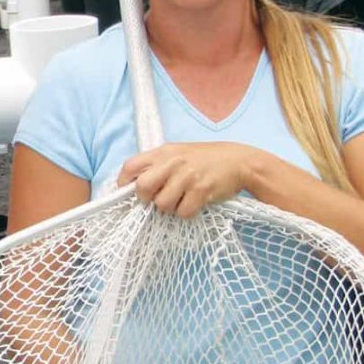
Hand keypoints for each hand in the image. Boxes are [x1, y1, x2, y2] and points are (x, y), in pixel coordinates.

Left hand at [117, 142, 251, 217]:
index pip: (130, 166)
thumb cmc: (204, 159)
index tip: (128, 191)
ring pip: (162, 204)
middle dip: (146, 199)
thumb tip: (136, 185)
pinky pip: (183, 212)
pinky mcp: (201, 190)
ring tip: (180, 199)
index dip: (124, 182)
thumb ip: (157, 165)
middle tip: (156, 199)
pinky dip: (187, 212)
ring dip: (170, 208)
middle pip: (142, 188)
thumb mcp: (178, 153)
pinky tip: (194, 202)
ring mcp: (187, 176)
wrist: (238, 161)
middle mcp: (172, 162)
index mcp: (163, 151)